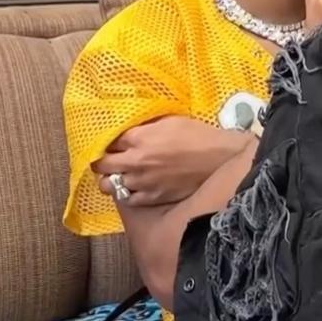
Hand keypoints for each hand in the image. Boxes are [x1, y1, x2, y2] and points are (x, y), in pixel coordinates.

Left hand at [92, 116, 251, 205]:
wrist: (220, 158)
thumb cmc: (198, 135)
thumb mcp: (169, 120)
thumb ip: (145, 126)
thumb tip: (130, 130)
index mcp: (139, 138)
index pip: (108, 141)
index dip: (109, 143)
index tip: (111, 144)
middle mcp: (135, 161)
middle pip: (102, 165)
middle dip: (101, 162)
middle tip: (106, 161)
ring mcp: (143, 182)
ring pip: (110, 186)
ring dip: (110, 180)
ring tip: (117, 177)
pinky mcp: (153, 197)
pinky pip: (128, 200)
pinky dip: (126, 194)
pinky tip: (131, 189)